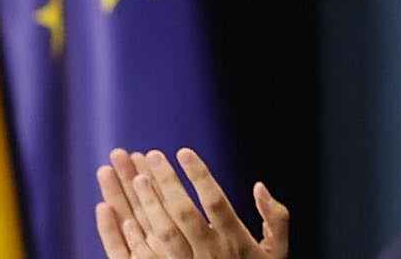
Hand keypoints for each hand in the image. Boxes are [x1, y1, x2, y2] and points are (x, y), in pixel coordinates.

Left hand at [95, 147, 288, 258]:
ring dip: (148, 204)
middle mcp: (211, 254)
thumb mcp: (276, 253)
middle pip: (185, 213)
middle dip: (167, 182)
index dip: (199, 175)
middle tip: (152, 156)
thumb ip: (276, 219)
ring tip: (136, 178)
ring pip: (164, 233)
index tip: (183, 151)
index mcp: (235, 241)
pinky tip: (123, 218)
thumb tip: (260, 187)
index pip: (215, 201)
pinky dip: (134, 239)